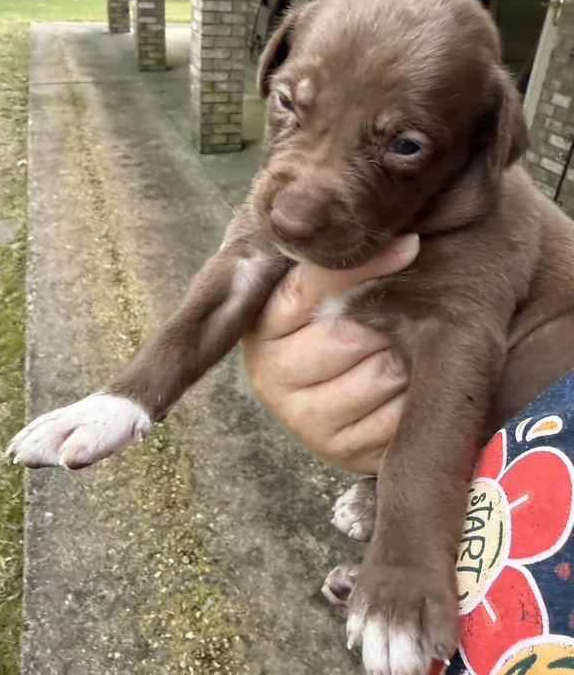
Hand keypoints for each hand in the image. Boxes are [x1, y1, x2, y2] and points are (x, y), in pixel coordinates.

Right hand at [241, 234, 418, 472]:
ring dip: (406, 359)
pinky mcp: (338, 450)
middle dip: (387, 322)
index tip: (411, 245)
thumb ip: (333, 258)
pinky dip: (414, 399)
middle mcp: (270, 373)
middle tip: (404, 312)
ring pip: (379, 375)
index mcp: (261, 322)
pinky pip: (395, 420)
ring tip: (405, 348)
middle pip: (347, 336)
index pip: (308, 286)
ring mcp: (302, 418)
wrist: (345, 388)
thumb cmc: (340, 319)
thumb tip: (379, 224)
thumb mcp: (328, 285)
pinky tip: (409, 385)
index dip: (362, 265)